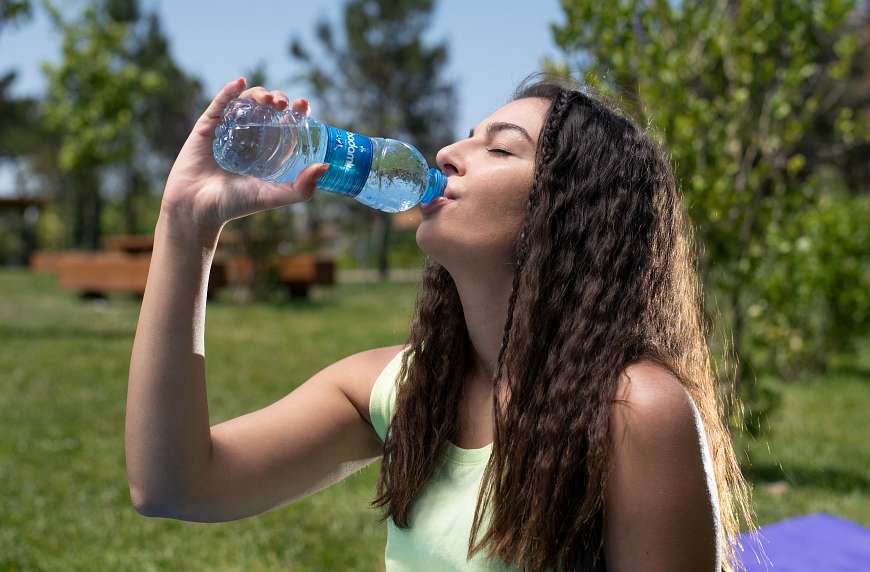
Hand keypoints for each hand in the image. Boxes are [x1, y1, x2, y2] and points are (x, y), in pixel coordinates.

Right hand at [160, 77, 328, 234]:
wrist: (198, 208)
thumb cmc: (235, 205)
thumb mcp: (272, 196)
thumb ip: (300, 189)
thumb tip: (326, 167)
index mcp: (266, 150)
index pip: (284, 124)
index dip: (295, 112)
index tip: (303, 105)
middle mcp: (249, 137)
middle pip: (267, 109)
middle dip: (278, 99)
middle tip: (283, 104)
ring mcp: (227, 129)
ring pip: (246, 102)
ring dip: (259, 94)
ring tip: (268, 99)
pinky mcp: (206, 127)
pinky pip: (218, 104)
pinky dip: (229, 91)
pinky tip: (240, 83)